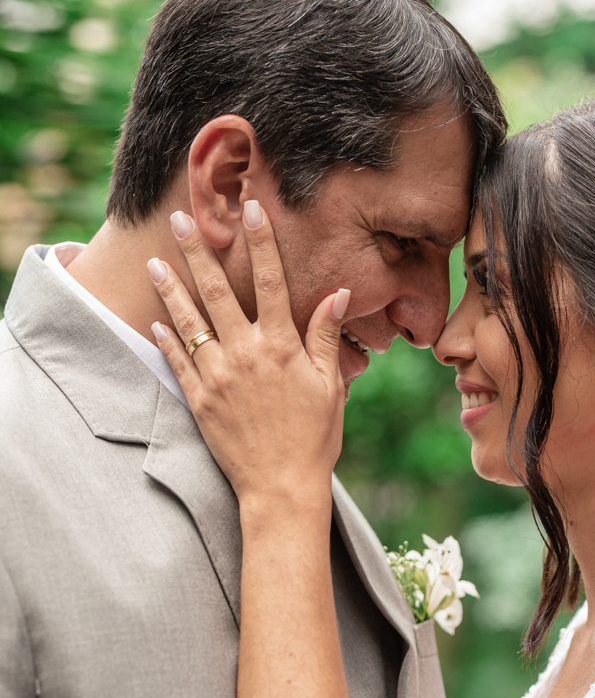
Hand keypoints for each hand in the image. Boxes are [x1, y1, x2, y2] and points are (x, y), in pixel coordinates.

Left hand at [148, 202, 348, 508]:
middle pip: (216, 290)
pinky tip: (155, 319)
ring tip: (153, 261)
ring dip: (170, 288)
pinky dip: (166, 338)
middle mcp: (245, 354)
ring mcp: (218, 377)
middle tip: (180, 219)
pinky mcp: (199, 401)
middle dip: (197, 250)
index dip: (260, 241)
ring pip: (188, 321)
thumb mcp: (330, 385)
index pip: (269, 280)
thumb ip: (325, 336)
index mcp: (281, 346)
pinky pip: (178, 361)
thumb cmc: (314, 438)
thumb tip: (339, 294)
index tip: (251, 209)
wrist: (282, 488)